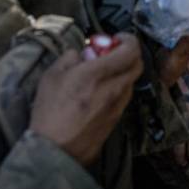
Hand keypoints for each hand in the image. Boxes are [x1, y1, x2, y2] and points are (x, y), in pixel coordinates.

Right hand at [29, 34, 142, 166]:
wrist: (54, 150)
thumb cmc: (50, 113)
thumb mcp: (52, 76)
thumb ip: (70, 58)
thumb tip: (81, 53)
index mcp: (98, 74)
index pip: (131, 50)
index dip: (128, 40)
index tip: (116, 38)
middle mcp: (114, 88)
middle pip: (137, 64)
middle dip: (128, 54)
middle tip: (111, 53)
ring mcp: (118, 105)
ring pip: (131, 81)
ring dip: (123, 71)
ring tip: (102, 74)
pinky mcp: (116, 119)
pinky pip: (124, 96)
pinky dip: (117, 87)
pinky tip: (99, 92)